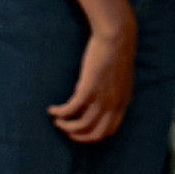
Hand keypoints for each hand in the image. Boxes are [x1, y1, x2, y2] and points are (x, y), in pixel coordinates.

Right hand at [48, 21, 136, 143]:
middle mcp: (113, 105)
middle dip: (78, 136)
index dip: (92, 135)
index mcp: (122, 103)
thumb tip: (95, 98)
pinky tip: (52, 109)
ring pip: (82, 126)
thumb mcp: (119, 78)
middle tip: (66, 132)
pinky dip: (59, 112)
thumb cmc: (116, 52)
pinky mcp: (88, 89)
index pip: (108, 131)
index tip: (80, 129)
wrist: (117, 36)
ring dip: (66, 127)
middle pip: (96, 134)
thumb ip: (112, 91)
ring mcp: (101, 98)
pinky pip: (70, 109)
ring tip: (56, 121)